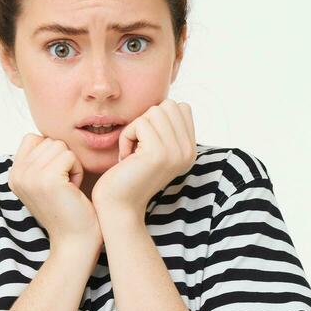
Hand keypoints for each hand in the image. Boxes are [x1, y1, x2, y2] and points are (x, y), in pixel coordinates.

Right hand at [8, 133, 101, 251]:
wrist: (74, 241)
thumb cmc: (67, 211)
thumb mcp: (44, 183)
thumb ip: (38, 161)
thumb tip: (46, 136)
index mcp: (13, 175)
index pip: (33, 138)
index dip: (51, 155)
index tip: (55, 181)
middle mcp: (17, 175)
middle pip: (48, 141)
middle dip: (63, 160)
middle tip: (63, 187)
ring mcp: (30, 176)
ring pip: (60, 146)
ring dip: (71, 165)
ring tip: (67, 189)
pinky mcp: (48, 179)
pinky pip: (70, 156)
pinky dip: (77, 171)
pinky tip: (73, 191)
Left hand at [90, 99, 196, 217]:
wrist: (120, 206)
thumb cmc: (130, 174)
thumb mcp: (156, 149)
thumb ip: (167, 128)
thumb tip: (170, 104)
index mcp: (191, 149)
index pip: (181, 107)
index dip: (158, 119)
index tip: (148, 144)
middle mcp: (188, 151)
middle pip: (169, 105)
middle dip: (147, 120)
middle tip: (139, 146)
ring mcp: (176, 152)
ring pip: (154, 111)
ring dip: (135, 129)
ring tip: (133, 153)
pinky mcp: (158, 153)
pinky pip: (139, 123)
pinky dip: (126, 137)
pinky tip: (126, 158)